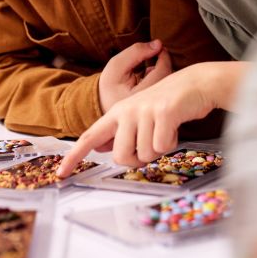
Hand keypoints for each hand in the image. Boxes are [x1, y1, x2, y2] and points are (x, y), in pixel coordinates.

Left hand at [58, 61, 244, 176]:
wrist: (195, 84)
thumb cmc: (168, 105)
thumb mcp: (139, 115)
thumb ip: (121, 131)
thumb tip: (101, 147)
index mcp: (117, 113)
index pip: (89, 136)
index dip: (74, 156)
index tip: (61, 173)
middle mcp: (126, 111)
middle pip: (122, 157)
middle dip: (139, 159)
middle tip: (151, 144)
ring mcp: (144, 111)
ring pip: (145, 154)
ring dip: (159, 149)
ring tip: (165, 129)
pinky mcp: (162, 113)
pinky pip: (162, 146)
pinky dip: (172, 142)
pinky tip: (174, 126)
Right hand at [97, 40, 172, 112]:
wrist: (107, 107)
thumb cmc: (111, 86)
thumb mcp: (116, 65)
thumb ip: (136, 52)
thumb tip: (159, 44)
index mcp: (136, 99)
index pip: (161, 73)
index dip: (164, 56)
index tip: (159, 47)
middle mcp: (150, 108)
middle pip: (170, 81)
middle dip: (165, 64)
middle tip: (157, 53)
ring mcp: (155, 111)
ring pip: (170, 87)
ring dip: (164, 72)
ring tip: (149, 68)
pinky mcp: (158, 111)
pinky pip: (167, 92)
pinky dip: (162, 81)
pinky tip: (150, 79)